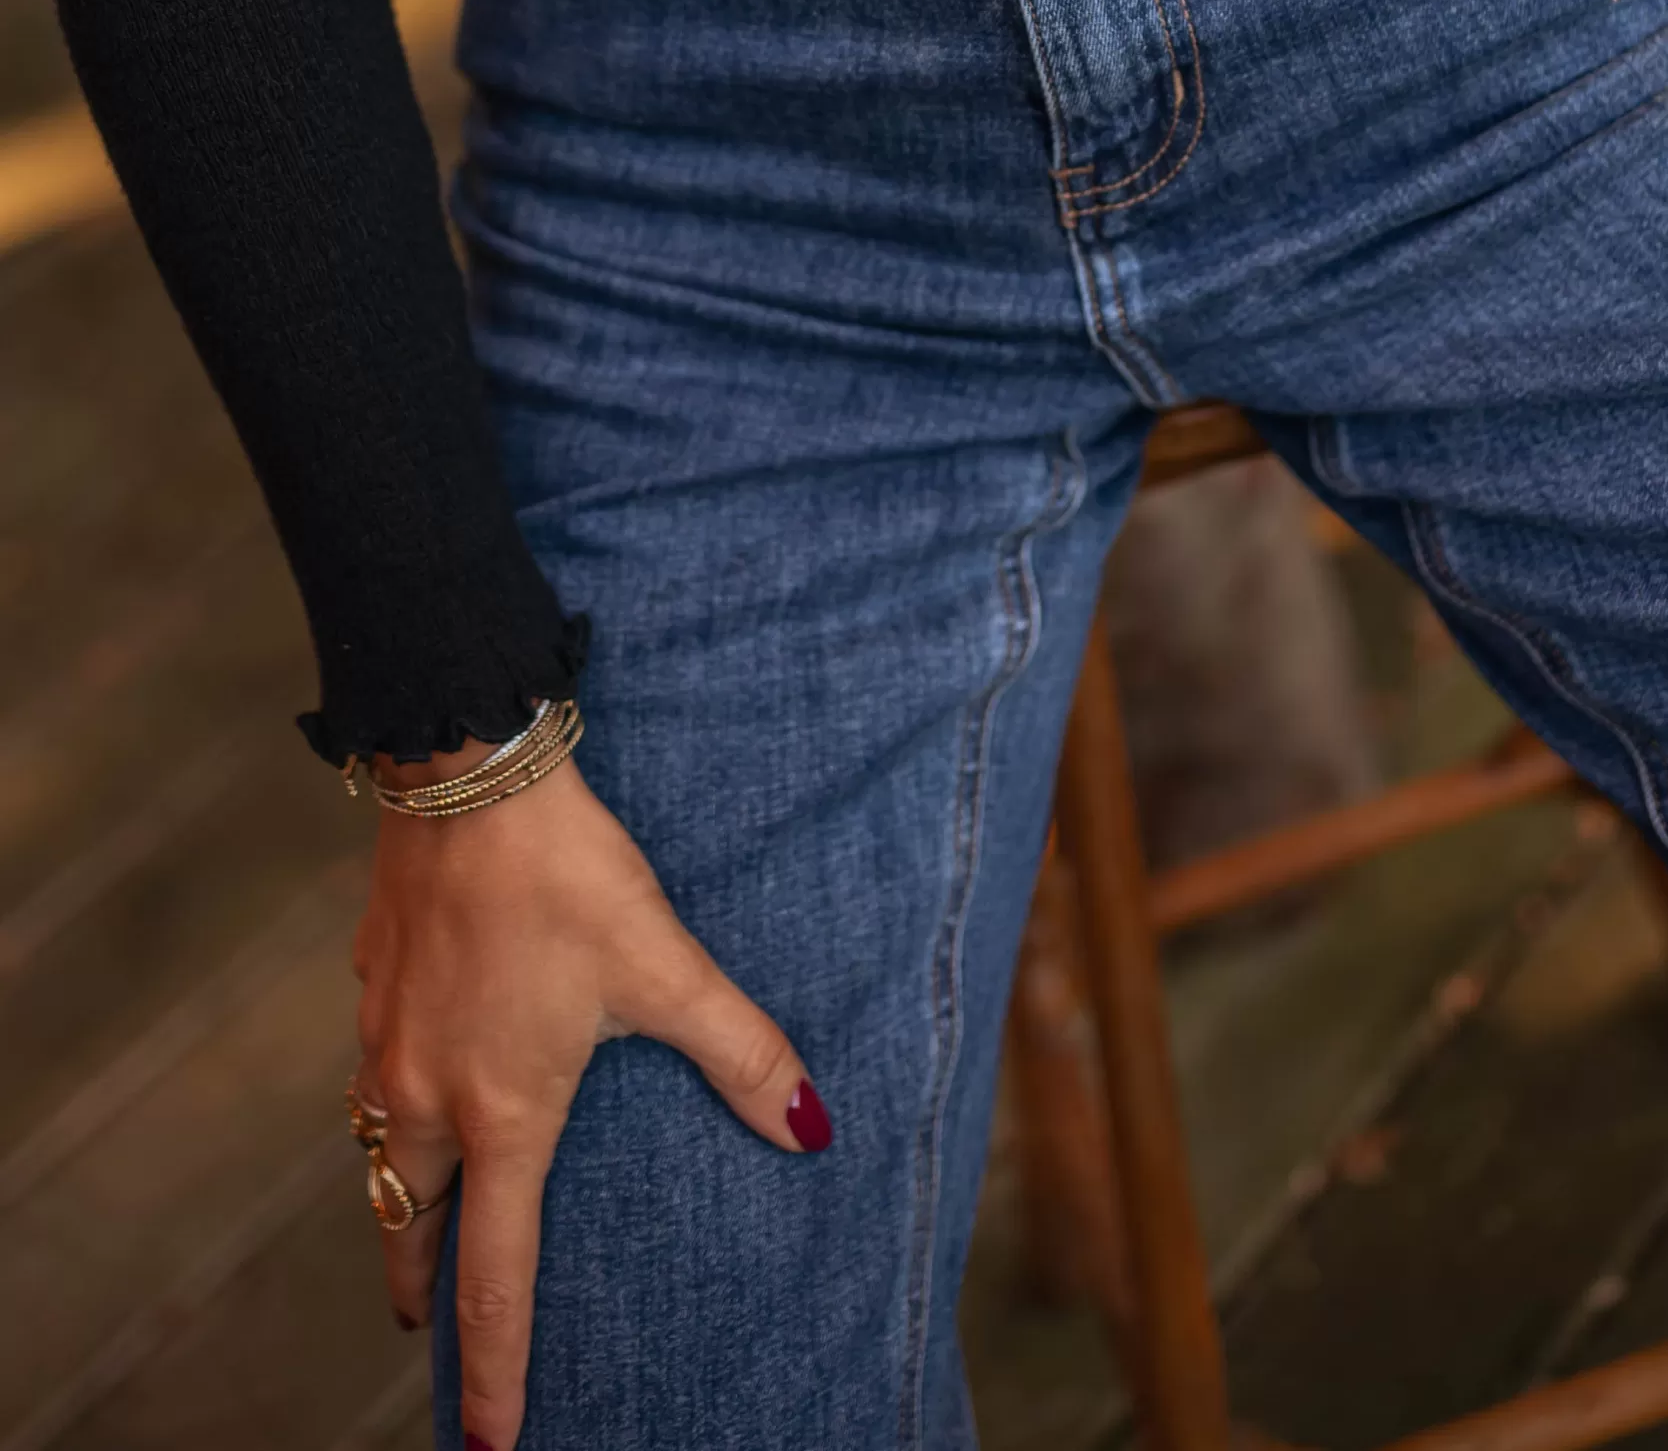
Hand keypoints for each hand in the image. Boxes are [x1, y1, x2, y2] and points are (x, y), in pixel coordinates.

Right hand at [352, 742, 828, 1450]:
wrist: (464, 768)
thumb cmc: (565, 872)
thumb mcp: (664, 962)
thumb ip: (740, 1049)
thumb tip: (812, 1128)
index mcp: (500, 1113)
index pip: (493, 1276)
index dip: (492, 1369)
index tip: (493, 1442)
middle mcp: (426, 1094)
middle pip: (416, 1228)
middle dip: (428, 1289)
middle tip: (443, 1330)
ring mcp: (385, 1038)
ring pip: (385, 1155)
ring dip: (406, 1201)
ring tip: (430, 1224)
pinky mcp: (371, 980)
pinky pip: (375, 1079)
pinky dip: (395, 1111)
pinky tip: (425, 1077)